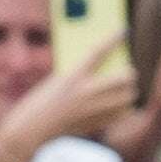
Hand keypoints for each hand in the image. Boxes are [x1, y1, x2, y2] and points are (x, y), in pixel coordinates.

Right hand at [0, 32, 137, 145]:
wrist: (31, 130)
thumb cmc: (40, 102)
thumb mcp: (57, 81)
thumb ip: (80, 74)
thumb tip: (105, 67)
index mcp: (72, 76)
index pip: (98, 52)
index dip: (113, 39)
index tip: (123, 30)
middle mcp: (87, 92)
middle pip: (125, 76)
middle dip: (128, 73)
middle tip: (125, 71)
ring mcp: (95, 109)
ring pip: (129, 95)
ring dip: (128, 90)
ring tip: (123, 89)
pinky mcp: (98, 122)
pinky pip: (124, 112)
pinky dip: (124, 107)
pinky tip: (118, 104)